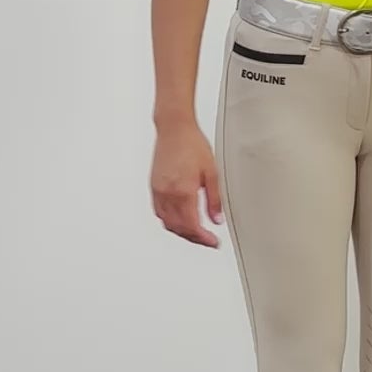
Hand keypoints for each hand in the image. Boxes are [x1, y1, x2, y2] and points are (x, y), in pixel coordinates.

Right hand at [151, 124, 223, 245]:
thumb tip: (216, 219)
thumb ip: (214, 199)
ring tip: (195, 232)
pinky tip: (178, 220)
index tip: (213, 242)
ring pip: (167, 222)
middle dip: (193, 238)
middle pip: (179, 228)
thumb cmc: (192, 144)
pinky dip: (169, 221)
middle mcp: (168, 193)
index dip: (203, 239)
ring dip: (181, 232)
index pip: (192, 226)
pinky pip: (159, 212)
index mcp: (184, 191)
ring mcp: (158, 191)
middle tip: (207, 240)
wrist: (174, 128)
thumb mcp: (212, 172)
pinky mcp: (154, 186)